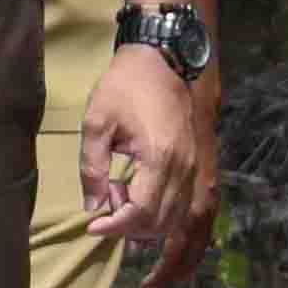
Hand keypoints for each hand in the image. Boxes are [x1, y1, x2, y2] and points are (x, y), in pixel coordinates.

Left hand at [78, 45, 215, 283]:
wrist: (159, 60)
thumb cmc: (123, 87)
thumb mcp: (95, 123)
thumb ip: (92, 168)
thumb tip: (93, 207)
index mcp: (160, 157)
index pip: (142, 213)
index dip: (115, 227)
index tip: (92, 225)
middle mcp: (184, 167)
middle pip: (159, 222)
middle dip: (127, 223)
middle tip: (104, 197)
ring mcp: (193, 166)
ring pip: (173, 217)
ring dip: (143, 219)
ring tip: (117, 190)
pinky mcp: (195, 163)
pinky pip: (181, 203)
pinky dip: (158, 210)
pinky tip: (134, 190)